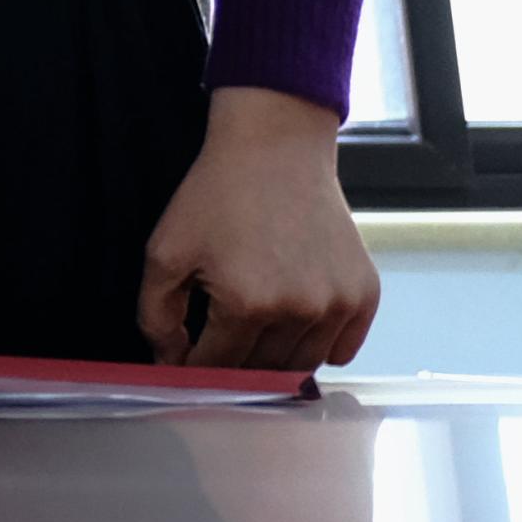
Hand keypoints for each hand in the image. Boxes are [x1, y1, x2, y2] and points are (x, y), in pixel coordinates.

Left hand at [137, 87, 378, 368]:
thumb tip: (170, 364)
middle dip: (234, 367)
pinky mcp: (365, 293)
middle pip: (262, 372)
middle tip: (218, 346)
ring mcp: (338, 304)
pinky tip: (295, 328)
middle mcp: (300, 311)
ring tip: (254, 333)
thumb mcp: (165, 252)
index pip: (219, 368)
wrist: (276, 150)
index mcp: (247, 305)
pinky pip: (343, 348)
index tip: (186, 363)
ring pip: (302, 364)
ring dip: (275, 360)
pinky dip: (319, 348)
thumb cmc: (216, 197)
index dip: (196, 370)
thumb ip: (157, 317)